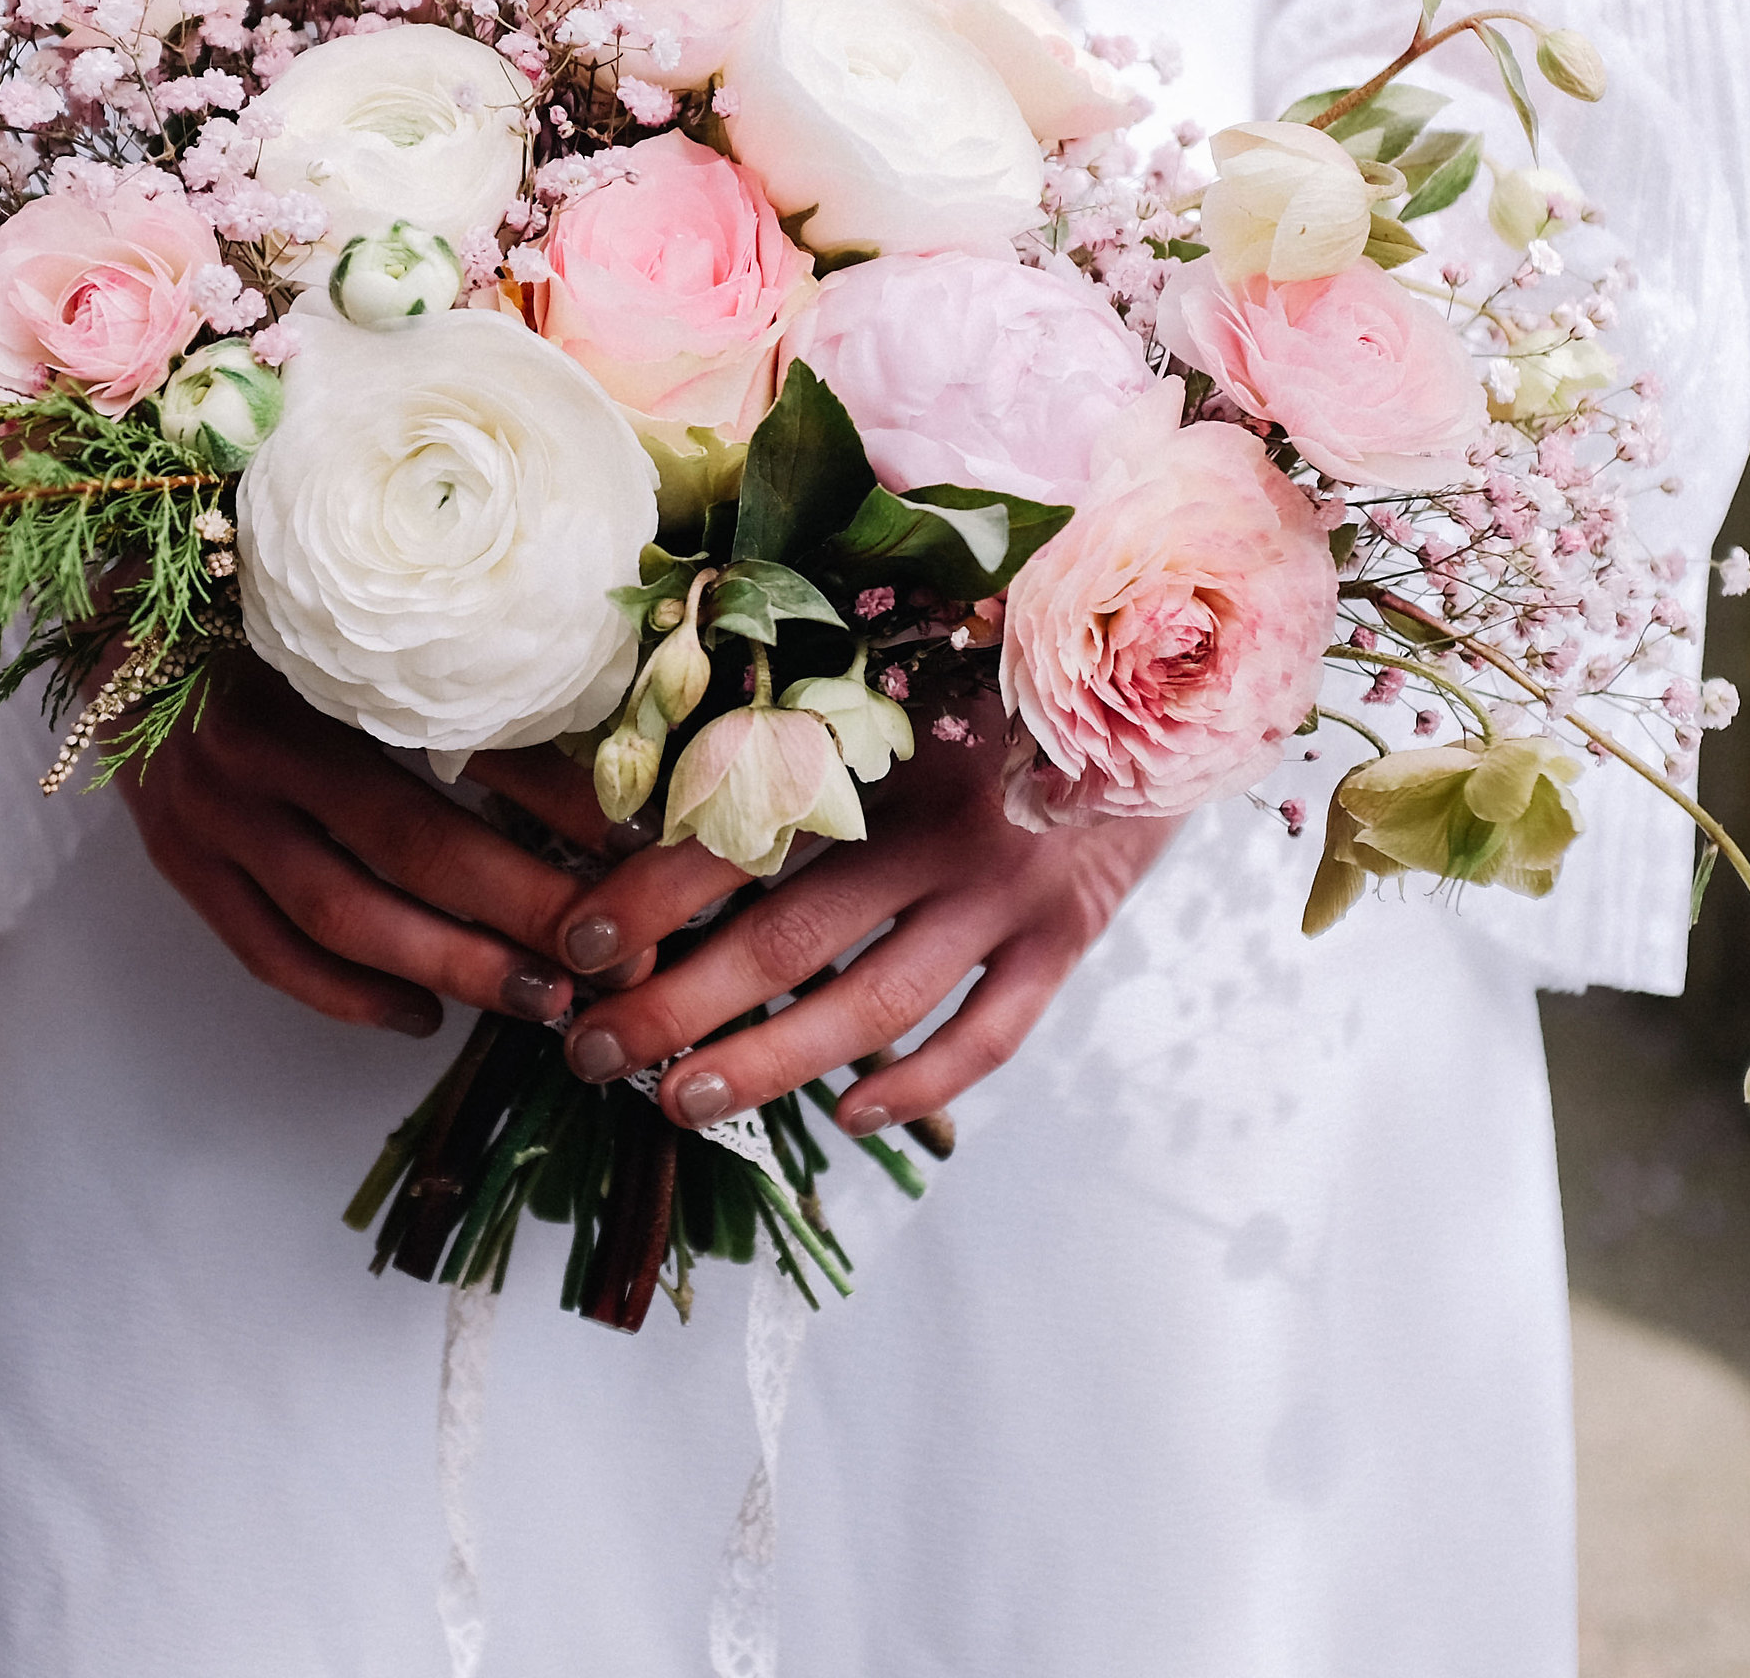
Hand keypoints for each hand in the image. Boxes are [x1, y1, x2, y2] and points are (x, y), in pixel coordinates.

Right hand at [113, 653, 610, 1038]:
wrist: (113, 612)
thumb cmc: (255, 604)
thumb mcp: (356, 629)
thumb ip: (460, 681)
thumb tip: (595, 747)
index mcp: (306, 670)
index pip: (451, 747)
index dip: (551, 808)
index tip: (634, 848)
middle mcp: (248, 749)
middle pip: (403, 849)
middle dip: (519, 909)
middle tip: (609, 954)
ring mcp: (203, 817)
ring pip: (337, 918)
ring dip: (446, 965)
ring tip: (536, 998)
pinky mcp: (178, 864)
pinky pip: (266, 953)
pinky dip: (347, 996)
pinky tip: (420, 1016)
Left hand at [549, 711, 1170, 1134]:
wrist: (1172, 679)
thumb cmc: (1004, 660)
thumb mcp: (913, 634)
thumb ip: (816, 653)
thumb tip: (707, 653)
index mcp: (888, 738)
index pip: (747, 829)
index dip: (654, 891)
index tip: (577, 942)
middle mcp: (944, 820)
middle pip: (794, 936)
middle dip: (682, 1006)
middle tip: (594, 1054)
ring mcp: (1010, 888)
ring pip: (877, 1002)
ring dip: (773, 1063)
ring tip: (683, 1102)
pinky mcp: (1067, 936)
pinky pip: (989, 1035)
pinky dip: (920, 1082)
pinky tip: (850, 1116)